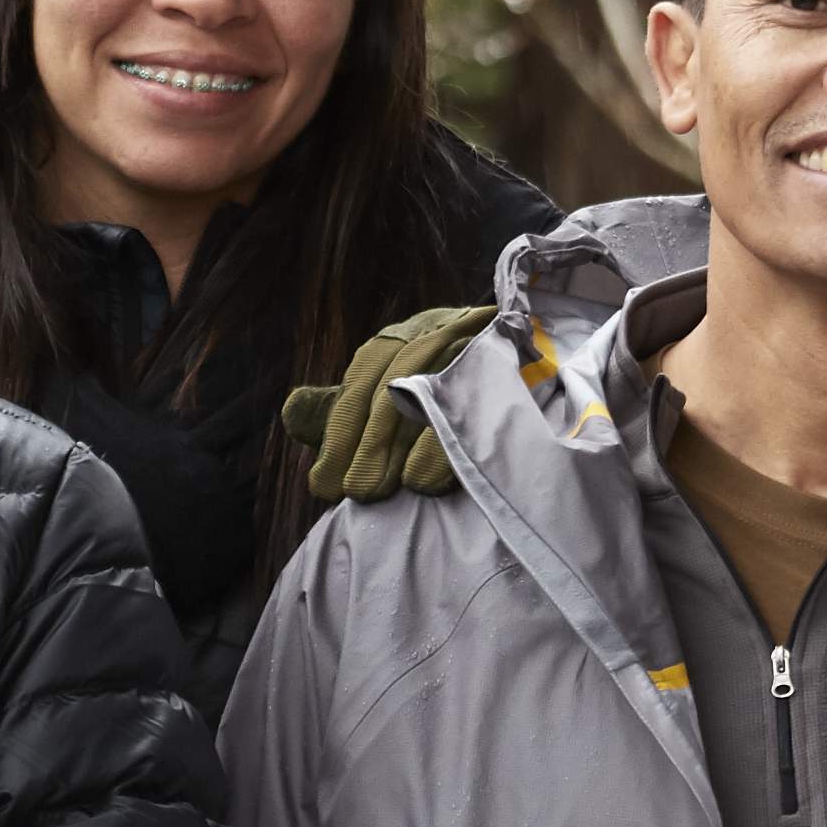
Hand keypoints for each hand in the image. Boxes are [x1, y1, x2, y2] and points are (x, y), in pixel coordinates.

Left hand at [280, 305, 490, 502]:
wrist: (534, 358)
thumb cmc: (446, 391)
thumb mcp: (388, 392)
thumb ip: (342, 410)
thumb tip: (291, 415)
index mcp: (397, 341)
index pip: (360, 386)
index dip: (339, 436)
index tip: (324, 485)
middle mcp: (431, 333)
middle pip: (391, 389)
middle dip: (368, 446)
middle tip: (355, 493)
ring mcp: (473, 344)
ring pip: (429, 393)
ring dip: (402, 447)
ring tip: (382, 491)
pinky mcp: (509, 361)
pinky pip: (474, 401)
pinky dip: (445, 445)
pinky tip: (426, 480)